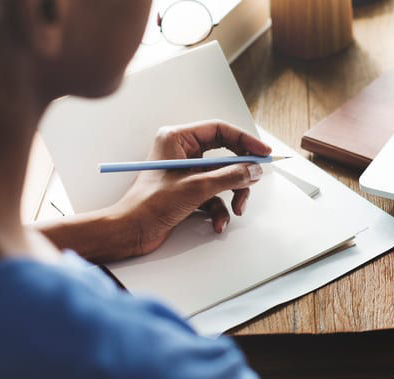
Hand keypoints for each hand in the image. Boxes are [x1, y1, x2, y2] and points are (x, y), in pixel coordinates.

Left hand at [112, 120, 271, 255]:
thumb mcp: (197, 187)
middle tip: (253, 181)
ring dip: (232, 195)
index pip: (219, 131)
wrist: (131, 231)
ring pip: (222, 178)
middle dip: (239, 174)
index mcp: (177, 139)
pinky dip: (219, 210)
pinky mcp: (187, 192)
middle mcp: (181, 152)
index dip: (244, 141)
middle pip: (224, 156)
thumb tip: (253, 170)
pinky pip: (213, 196)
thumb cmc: (150, 204)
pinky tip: (217, 223)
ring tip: (236, 209)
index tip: (263, 153)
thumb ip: (230, 176)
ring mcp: (185, 173)